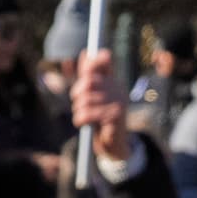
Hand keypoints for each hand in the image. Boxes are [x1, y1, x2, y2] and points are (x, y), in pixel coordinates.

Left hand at [69, 47, 134, 167]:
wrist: (112, 145)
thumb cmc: (99, 119)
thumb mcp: (92, 96)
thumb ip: (88, 76)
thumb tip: (85, 52)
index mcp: (113, 81)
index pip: (104, 60)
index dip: (90, 64)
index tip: (82, 76)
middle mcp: (119, 88)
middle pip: (89, 81)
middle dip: (77, 94)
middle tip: (77, 105)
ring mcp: (119, 101)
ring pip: (85, 99)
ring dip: (78, 111)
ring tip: (82, 117)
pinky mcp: (116, 116)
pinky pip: (88, 113)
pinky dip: (80, 119)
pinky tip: (83, 124)